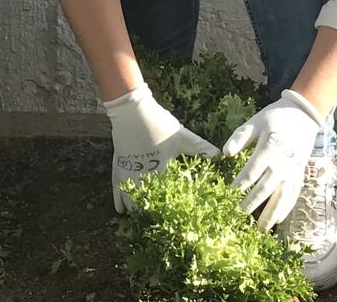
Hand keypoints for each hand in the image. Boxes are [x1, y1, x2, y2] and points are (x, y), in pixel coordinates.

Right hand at [104, 83, 218, 212]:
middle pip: (148, 202)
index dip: (176, 209)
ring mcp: (128, 173)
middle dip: (155, 214)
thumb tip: (219, 156)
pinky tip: (121, 211)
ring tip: (144, 222)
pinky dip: (119, 201)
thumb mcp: (182, 135)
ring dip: (138, 210)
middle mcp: (143, 176)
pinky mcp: (118, 167)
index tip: (183, 219)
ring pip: (131, 199)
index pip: (169, 196)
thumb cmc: (158, 123)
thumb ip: (200, 147)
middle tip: (163, 226)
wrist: (131, 111)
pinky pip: (117, 190)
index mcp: (160, 170)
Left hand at [222, 89, 323, 229]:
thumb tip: (226, 153)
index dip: (239, 185)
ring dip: (271, 214)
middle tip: (237, 215)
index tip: (227, 194)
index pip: (252, 171)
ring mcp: (294, 171)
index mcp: (270, 148)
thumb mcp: (256, 122)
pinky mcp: (300, 175)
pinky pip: (293, 196)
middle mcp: (283, 163)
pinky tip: (277, 221)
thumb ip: (240, 137)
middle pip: (266, 188)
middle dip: (251, 203)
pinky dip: (285, 209)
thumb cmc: (275, 118)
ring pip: (282, 197)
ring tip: (259, 230)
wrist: (304, 117)